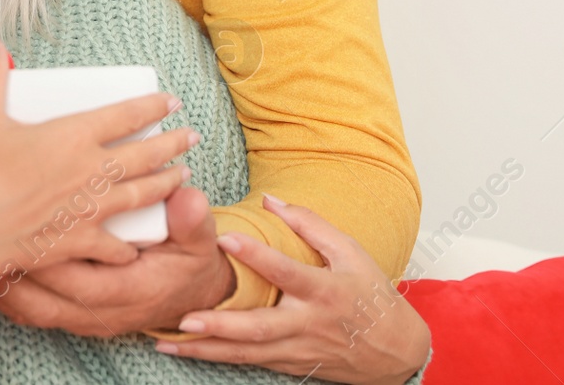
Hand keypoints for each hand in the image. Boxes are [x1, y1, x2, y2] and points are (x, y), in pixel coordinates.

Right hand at [0, 28, 195, 350]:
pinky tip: (139, 246)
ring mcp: (90, 207)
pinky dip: (130, 246)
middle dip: (173, 144)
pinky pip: (116, 245)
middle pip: (145, 154)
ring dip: (166, 184)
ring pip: (142, 194)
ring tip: (184, 176)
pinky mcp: (81, 240)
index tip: (171, 102)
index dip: (153, 107)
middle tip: (191, 137)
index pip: (126, 115)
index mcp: (73, 135)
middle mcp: (90, 170)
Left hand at [0, 184, 234, 334]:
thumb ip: (192, 220)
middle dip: (12, 273)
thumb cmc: (188, 264)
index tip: (19, 233)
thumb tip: (189, 196)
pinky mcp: (74, 316)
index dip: (47, 260)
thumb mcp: (199, 241)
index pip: (78, 279)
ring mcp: (85, 318)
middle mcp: (102, 311)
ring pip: (33, 311)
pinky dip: (9, 299)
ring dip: (3, 289)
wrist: (192, 299)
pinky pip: (34, 314)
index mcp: (128, 291)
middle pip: (44, 300)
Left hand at [157, 196, 429, 384]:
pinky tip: (188, 352)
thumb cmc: (370, 295)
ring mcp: (296, 349)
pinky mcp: (289, 364)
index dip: (257, 255)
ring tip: (168, 340)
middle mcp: (307, 324)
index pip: (286, 272)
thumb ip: (310, 225)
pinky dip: (217, 358)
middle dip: (221, 326)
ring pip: (247, 353)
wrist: (394, 351)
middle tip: (186, 318)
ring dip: (207, 349)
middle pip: (260, 328)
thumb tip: (270, 200)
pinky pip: (249, 362)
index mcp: (324, 290)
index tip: (224, 238)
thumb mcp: (350, 252)